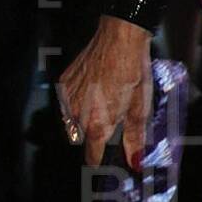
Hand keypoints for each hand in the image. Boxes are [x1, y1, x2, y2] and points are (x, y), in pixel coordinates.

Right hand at [56, 17, 152, 167]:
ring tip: (102, 100)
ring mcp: (66, 99)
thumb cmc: (132, 70)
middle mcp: (77, 115)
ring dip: (84, 118)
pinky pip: (66, 103)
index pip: (92, 156)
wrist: (119, 38)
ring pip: (72, 122)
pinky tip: (92, 89)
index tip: (103, 163)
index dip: (99, 161)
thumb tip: (135, 161)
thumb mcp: (139, 107)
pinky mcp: (62, 85)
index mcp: (98, 124)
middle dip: (96, 133)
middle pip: (83, 138)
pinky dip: (76, 101)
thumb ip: (134, 137)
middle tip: (111, 117)